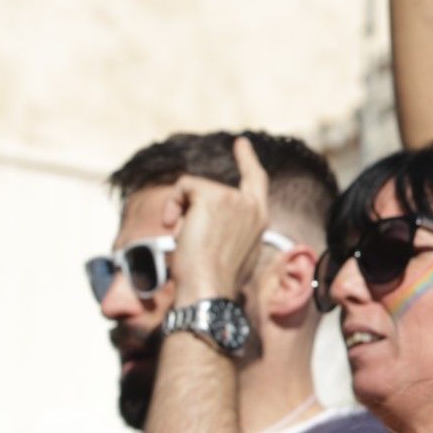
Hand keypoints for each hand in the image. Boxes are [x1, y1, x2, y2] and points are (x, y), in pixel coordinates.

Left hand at [165, 138, 269, 302]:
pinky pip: (184, 186)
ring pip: (194, 190)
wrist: (208, 289)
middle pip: (211, 189)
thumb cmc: (216, 281)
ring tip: (183, 241)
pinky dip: (172, 205)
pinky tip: (173, 227)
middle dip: (187, 204)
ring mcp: (234, 199)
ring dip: (180, 212)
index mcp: (259, 219)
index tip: (241, 143)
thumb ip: (231, 230)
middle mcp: (252, 206)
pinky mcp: (214, 196)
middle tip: (173, 222)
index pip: (256, 181)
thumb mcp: (233, 253)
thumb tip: (211, 224)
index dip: (247, 160)